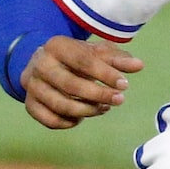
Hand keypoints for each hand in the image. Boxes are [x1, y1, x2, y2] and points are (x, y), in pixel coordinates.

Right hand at [22, 36, 143, 129]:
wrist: (42, 63)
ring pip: (61, 105)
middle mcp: (40, 65)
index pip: (83, 61)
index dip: (105, 74)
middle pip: (71, 85)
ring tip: (104, 108)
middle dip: (99, 95)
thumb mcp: (95, 52)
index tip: (125, 85)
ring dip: (87, 111)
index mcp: (56, 46)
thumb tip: (139, 65)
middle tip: (119, 100)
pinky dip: (70, 122)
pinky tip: (82, 116)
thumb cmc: (75, 57)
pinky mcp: (30, 104)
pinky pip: (51, 120)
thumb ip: (117, 59)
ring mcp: (32, 86)